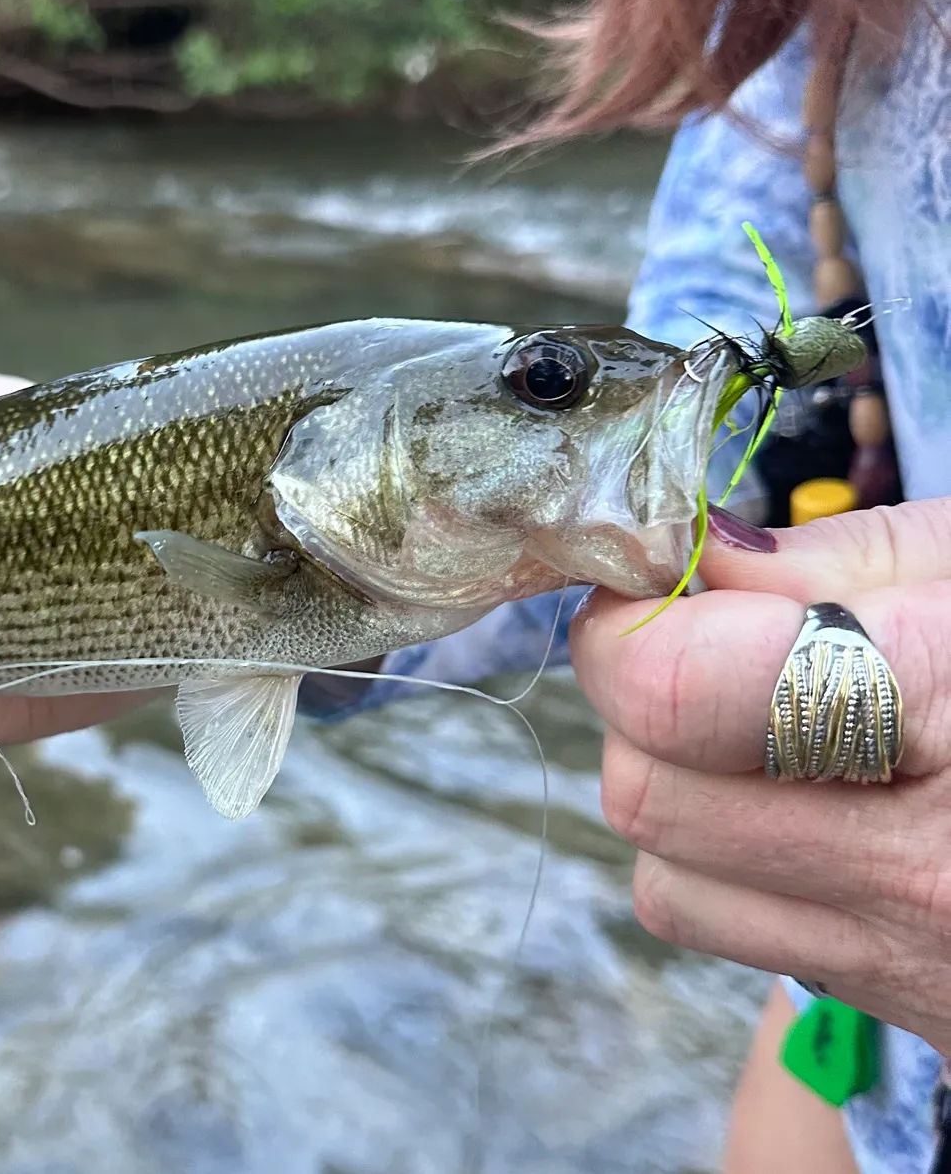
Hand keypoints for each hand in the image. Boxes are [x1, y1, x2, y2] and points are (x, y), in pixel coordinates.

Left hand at [571, 499, 950, 1050]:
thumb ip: (835, 559)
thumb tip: (684, 551)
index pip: (679, 688)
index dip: (634, 620)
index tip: (657, 578)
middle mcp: (925, 869)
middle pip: (646, 787)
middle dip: (639, 698)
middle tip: (700, 640)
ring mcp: (912, 960)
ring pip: (664, 870)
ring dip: (672, 781)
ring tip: (757, 723)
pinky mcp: (898, 1003)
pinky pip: (719, 928)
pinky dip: (714, 857)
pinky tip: (797, 800)